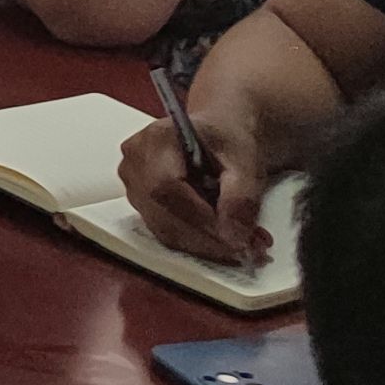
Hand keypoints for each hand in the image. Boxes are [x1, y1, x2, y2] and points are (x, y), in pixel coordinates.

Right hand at [119, 102, 272, 267]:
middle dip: (210, 237)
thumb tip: (234, 235)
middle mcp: (135, 161)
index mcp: (158, 138)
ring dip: (207, 244)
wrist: (217, 138)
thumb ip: (241, 198)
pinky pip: (166, 234)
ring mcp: (133, 184)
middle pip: (163, 212)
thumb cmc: (226, 142)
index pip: (166, 186)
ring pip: (165, 229)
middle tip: (251, 246)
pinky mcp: (141, 205)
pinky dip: (199, 244)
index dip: (199, 217)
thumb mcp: (245, 163)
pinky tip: (224, 240)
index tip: (236, 236)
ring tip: (244, 242)